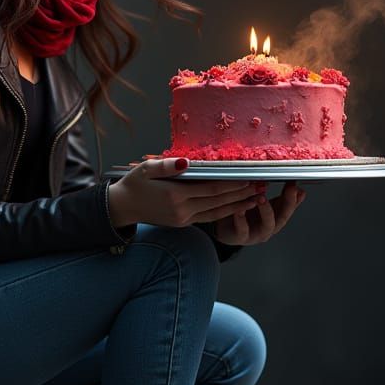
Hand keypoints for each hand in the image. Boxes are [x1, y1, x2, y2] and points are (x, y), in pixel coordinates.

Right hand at [107, 157, 268, 227]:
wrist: (122, 207)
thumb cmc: (135, 183)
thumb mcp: (147, 169)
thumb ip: (168, 165)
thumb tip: (187, 161)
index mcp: (176, 196)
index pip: (212, 189)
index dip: (233, 184)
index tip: (249, 177)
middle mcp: (183, 210)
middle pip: (219, 202)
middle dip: (242, 194)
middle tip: (262, 186)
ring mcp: (184, 219)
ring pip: (217, 212)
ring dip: (239, 205)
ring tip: (258, 198)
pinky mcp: (184, 223)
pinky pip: (210, 217)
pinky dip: (226, 212)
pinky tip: (238, 207)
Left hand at [210, 181, 305, 245]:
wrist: (223, 229)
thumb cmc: (244, 215)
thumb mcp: (263, 204)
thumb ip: (278, 197)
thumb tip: (297, 188)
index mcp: (274, 218)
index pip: (289, 208)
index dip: (295, 197)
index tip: (297, 185)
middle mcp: (268, 228)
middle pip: (283, 218)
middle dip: (288, 203)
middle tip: (289, 189)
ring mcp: (256, 234)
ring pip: (267, 225)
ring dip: (267, 211)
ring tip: (262, 198)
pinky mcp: (240, 237)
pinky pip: (243, 230)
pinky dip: (242, 219)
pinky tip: (240, 209)